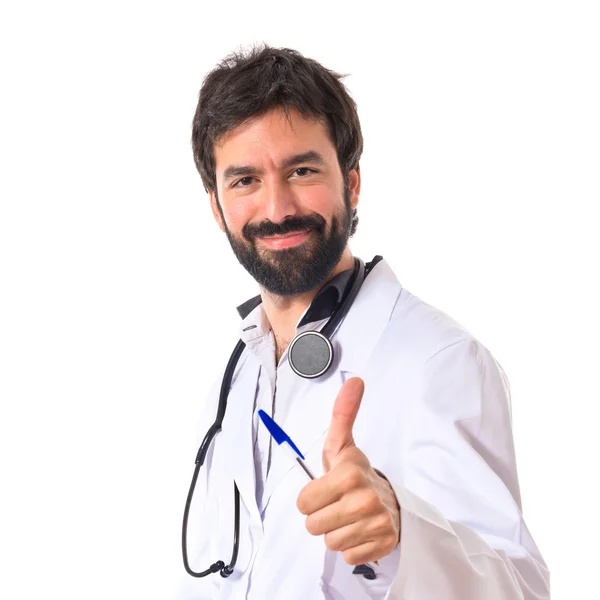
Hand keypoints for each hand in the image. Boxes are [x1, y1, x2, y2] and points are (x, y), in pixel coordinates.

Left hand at [296, 377, 400, 565]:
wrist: (391, 501)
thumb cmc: (357, 474)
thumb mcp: (343, 446)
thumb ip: (342, 414)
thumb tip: (354, 381)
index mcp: (349, 472)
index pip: (303, 502)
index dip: (310, 498)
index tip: (325, 490)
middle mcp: (364, 498)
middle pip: (313, 526)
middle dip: (321, 517)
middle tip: (337, 504)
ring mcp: (376, 523)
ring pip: (330, 542)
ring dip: (336, 532)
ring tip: (349, 518)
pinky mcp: (384, 544)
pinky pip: (348, 556)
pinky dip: (352, 546)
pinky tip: (361, 531)